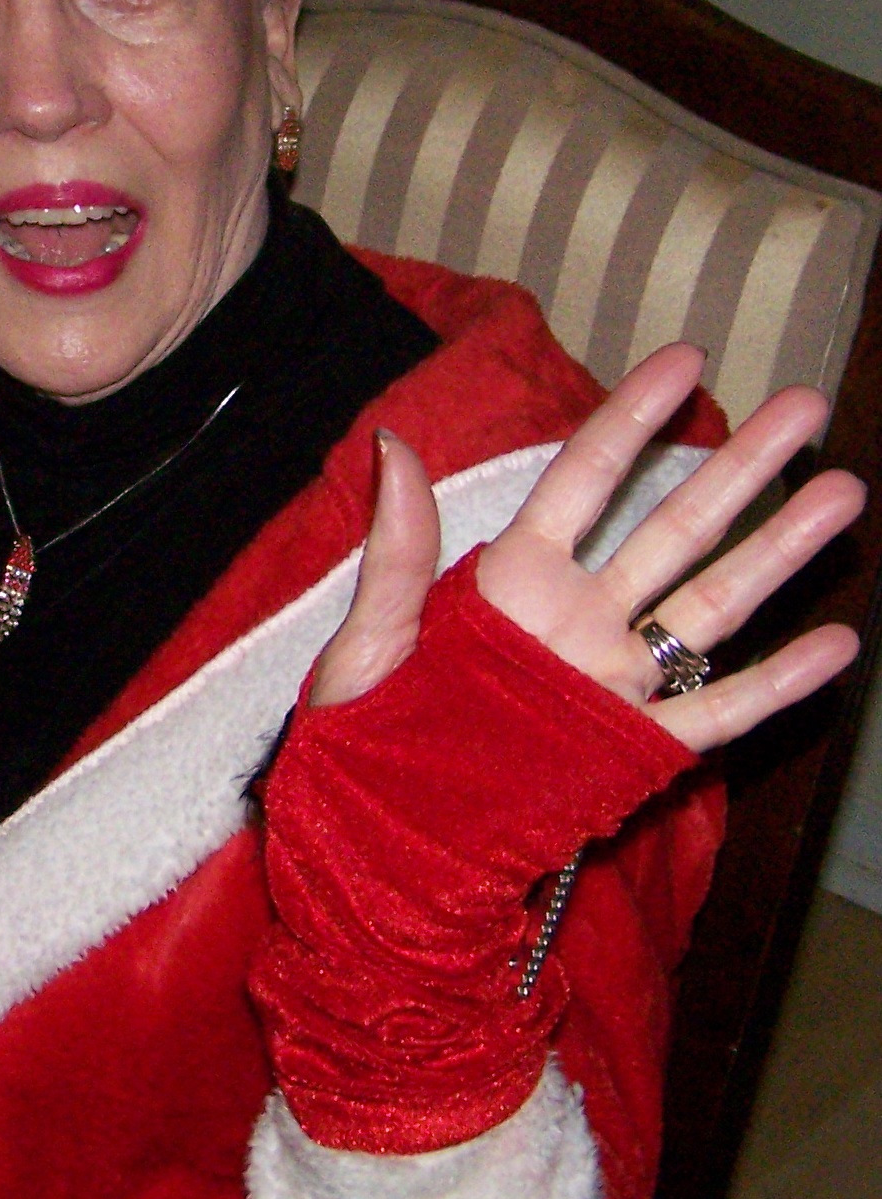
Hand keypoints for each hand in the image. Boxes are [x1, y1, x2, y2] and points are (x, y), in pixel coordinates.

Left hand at [310, 344, 864, 752]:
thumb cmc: (363, 736)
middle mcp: (577, 620)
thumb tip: (391, 443)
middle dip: (742, 468)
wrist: (380, 840)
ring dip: (778, 552)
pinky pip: (714, 712)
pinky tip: (834, 644)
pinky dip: (774, 684)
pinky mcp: (634, 748)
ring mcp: (613, 682)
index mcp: (513, 581)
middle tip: (806, 407)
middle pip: (674, 528)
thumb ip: (395, 552)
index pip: (585, 481)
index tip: (686, 358)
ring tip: (844, 491)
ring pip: (711, 606)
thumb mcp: (370, 641)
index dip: (633, 419)